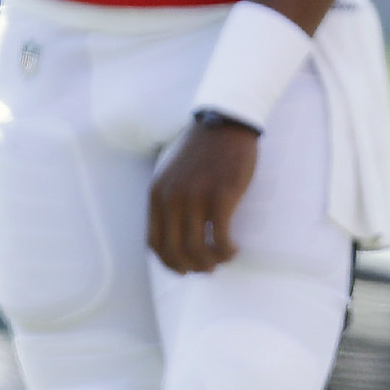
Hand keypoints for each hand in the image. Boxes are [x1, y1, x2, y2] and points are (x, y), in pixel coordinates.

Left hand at [148, 116, 258, 272]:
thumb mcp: (173, 173)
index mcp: (157, 194)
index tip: (185, 268)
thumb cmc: (203, 148)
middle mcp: (172, 198)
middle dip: (191, 267)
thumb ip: (169, 200)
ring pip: (197, 249)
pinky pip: (220, 237)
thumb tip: (177, 233)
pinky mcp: (222, 195)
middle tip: (208, 268)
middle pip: (175, 251)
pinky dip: (226, 250)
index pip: (154, 243)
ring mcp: (196, 197)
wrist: (227, 121)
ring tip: (223, 259)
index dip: (169, 262)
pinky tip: (234, 249)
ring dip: (211, 262)